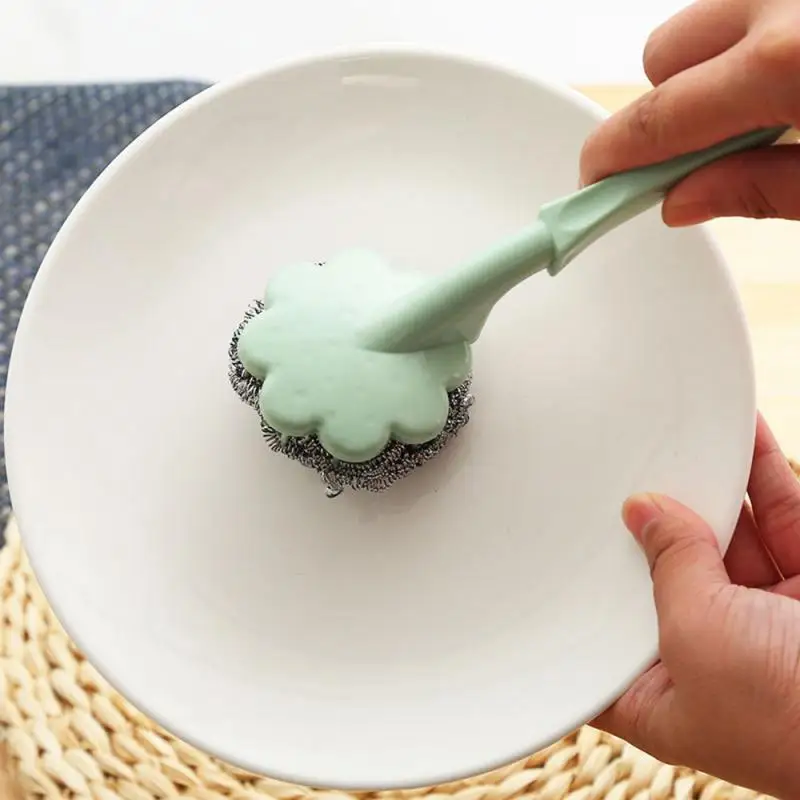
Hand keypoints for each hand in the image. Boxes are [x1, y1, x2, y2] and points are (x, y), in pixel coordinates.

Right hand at [579, 0, 799, 224]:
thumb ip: (767, 190)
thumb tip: (683, 200)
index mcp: (786, 61)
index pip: (658, 118)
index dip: (611, 158)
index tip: (594, 186)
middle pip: (663, 55)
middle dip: (669, 106)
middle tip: (718, 149)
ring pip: (703, 21)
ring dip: (712, 66)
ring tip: (774, 102)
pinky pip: (748, 5)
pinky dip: (754, 36)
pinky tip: (798, 69)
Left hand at [594, 414, 799, 798]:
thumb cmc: (785, 714)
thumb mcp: (695, 632)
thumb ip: (668, 564)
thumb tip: (644, 510)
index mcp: (663, 693)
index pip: (602, 637)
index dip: (580, 591)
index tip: (555, 544)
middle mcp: (709, 652)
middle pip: (661, 571)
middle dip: (646, 522)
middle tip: (617, 471)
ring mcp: (760, 616)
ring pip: (722, 535)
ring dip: (702, 484)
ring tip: (671, 435)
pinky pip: (775, 515)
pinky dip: (759, 472)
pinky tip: (740, 433)